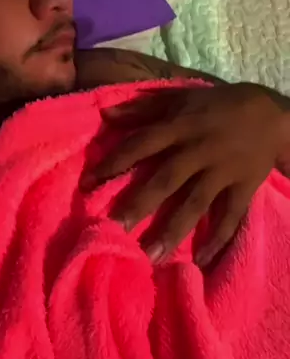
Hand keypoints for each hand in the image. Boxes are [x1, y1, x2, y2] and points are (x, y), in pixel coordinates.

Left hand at [82, 84, 289, 266]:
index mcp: (179, 126)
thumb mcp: (179, 97)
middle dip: (139, 204)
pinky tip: (199, 261)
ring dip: (173, 230)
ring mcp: (222, 171)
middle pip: (165, 179)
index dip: (114, 163)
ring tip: (151, 256)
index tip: (87, 184)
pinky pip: (230, 217)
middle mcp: (198, 150)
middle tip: (114, 229)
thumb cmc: (217, 106)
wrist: (271, 113)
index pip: (141, 144)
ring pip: (195, 204)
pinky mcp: (243, 188)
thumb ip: (142, 108)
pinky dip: (217, 240)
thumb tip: (106, 115)